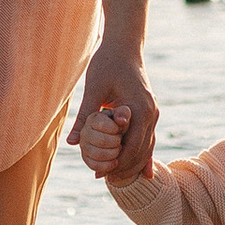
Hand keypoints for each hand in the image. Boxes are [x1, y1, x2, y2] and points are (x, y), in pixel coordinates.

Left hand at [77, 37, 158, 179]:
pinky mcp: (149, 110)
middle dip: (124, 168)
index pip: (131, 147)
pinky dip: (144, 155)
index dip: (116, 163)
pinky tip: (145, 174)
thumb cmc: (107, 63)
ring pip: (147, 146)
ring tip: (115, 178)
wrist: (124, 45)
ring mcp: (153, 112)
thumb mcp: (93, 89)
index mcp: (140, 109)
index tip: (99, 174)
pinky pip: (148, 138)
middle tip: (104, 180)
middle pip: (141, 151)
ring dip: (133, 163)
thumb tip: (72, 142)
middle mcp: (151, 113)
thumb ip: (85, 117)